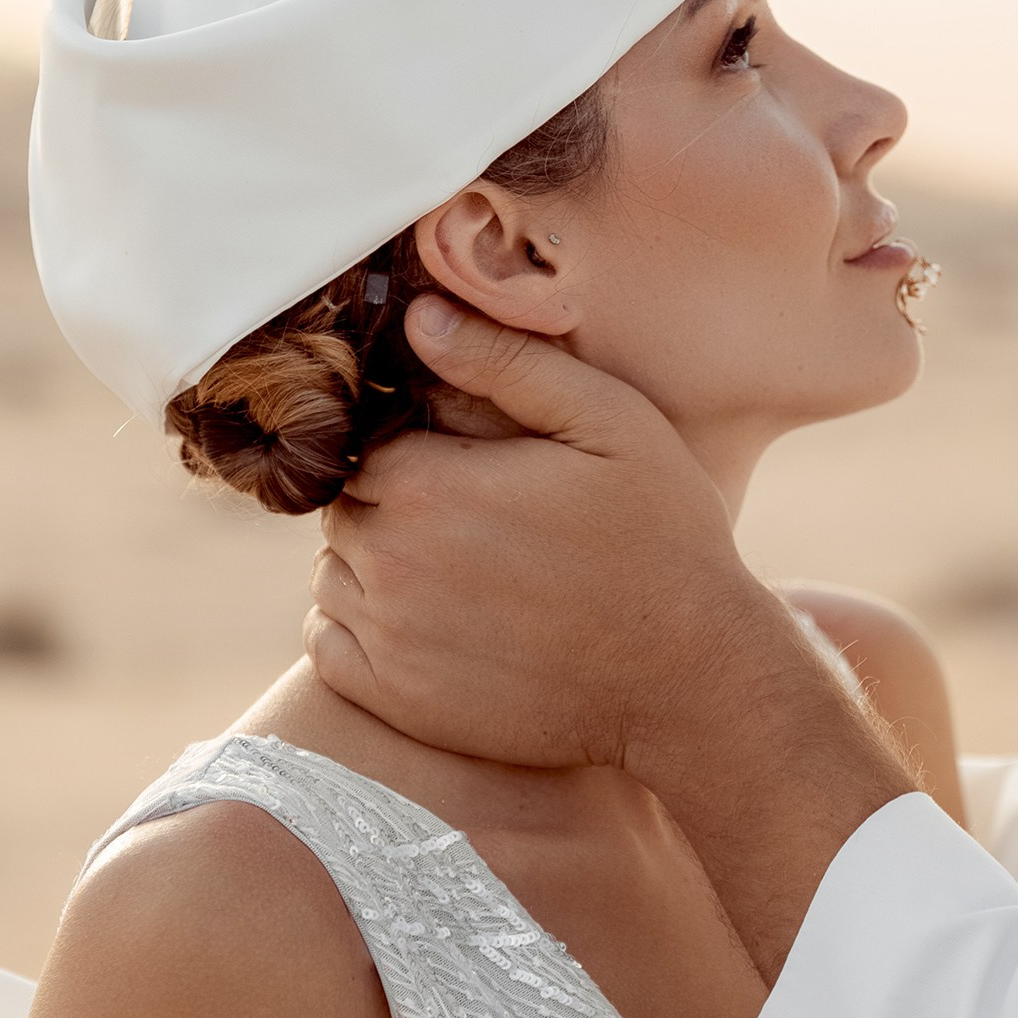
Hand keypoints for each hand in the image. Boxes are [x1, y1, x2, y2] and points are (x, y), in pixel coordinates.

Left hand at [307, 296, 782, 772]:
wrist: (690, 678)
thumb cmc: (662, 539)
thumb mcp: (610, 423)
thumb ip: (507, 363)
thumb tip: (419, 318)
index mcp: (429, 482)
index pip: (370, 444)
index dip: (422, 453)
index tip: (479, 475)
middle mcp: (390, 561)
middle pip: (349, 508)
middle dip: (397, 508)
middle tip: (481, 528)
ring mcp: (388, 638)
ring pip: (334, 574)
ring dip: (376, 568)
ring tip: (463, 578)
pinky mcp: (396, 699)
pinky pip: (327, 644)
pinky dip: (359, 630)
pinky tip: (430, 626)